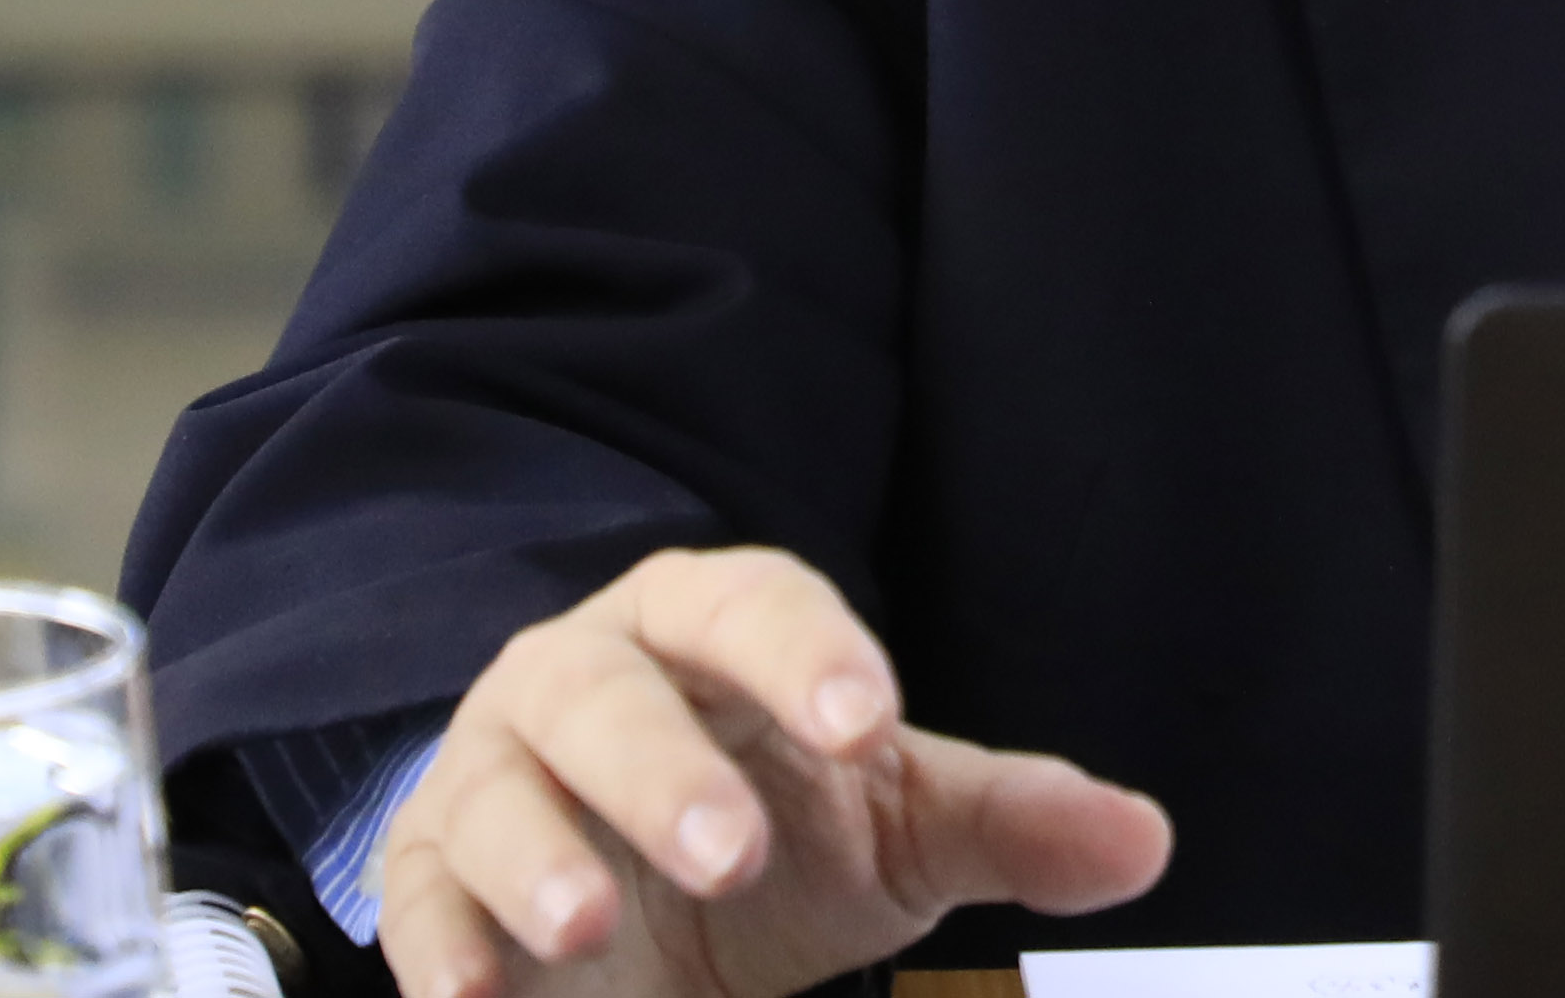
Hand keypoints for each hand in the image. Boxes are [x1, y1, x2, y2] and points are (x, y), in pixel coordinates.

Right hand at [376, 546, 1169, 997]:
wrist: (641, 919)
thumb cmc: (775, 833)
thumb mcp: (894, 829)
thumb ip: (1008, 823)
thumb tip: (1143, 840)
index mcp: (711, 629)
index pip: (754, 605)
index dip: (807, 652)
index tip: (870, 723)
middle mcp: (590, 675)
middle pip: (611, 689)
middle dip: (665, 767)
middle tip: (734, 851)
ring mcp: (497, 769)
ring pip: (500, 784)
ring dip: (539, 851)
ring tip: (587, 921)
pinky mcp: (434, 872)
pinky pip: (421, 896)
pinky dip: (439, 944)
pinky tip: (476, 995)